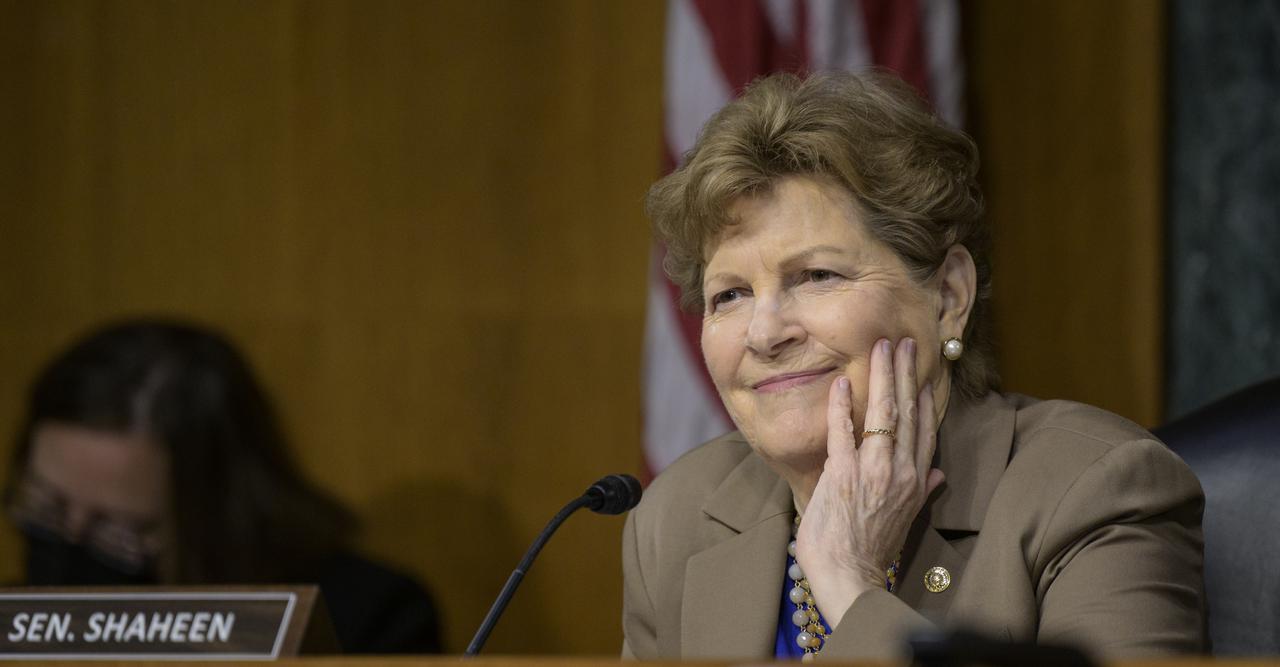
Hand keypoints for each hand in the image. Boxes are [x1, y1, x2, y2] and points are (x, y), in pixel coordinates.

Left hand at [793, 337, 945, 627]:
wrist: (852, 579)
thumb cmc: (872, 551)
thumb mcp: (906, 520)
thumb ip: (923, 491)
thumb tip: (939, 475)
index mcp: (916, 481)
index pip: (924, 428)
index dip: (923, 395)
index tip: (921, 368)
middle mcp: (900, 471)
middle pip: (906, 412)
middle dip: (905, 373)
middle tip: (902, 342)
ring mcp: (873, 471)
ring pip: (882, 414)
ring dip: (881, 377)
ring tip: (882, 348)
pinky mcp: (843, 475)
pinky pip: (842, 432)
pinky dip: (839, 406)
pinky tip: (838, 382)